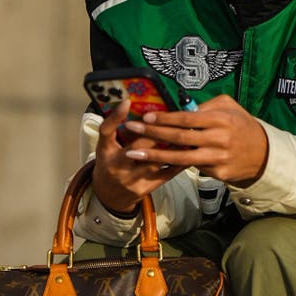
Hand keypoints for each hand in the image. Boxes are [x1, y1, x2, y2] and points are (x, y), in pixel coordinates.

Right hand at [91, 99, 186, 213]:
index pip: (107, 131)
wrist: (109, 194)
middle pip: (139, 146)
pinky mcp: (146, 188)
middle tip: (173, 118)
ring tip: (187, 133)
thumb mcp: (106, 145)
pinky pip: (166, 173)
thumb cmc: (109, 163)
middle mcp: (118, 166)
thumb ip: (113, 125)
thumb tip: (126, 102)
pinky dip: (179, 161)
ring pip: (156, 160)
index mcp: (106, 152)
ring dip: (172, 147)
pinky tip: (189, 151)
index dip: (116, 116)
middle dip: (156, 132)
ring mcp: (132, 179)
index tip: (128, 101)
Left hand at [121, 95, 267, 185]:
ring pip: (180, 158)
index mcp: (221, 119)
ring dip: (154, 156)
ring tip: (133, 153)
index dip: (165, 118)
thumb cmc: (241, 125)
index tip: (146, 116)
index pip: (187, 118)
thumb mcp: (229, 107)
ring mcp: (218, 158)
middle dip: (153, 133)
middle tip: (132, 129)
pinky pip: (191, 168)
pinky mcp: (217, 173)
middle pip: (180, 137)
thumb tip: (183, 108)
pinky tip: (154, 163)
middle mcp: (219, 139)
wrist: (262, 154)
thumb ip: (206, 105)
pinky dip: (172, 165)